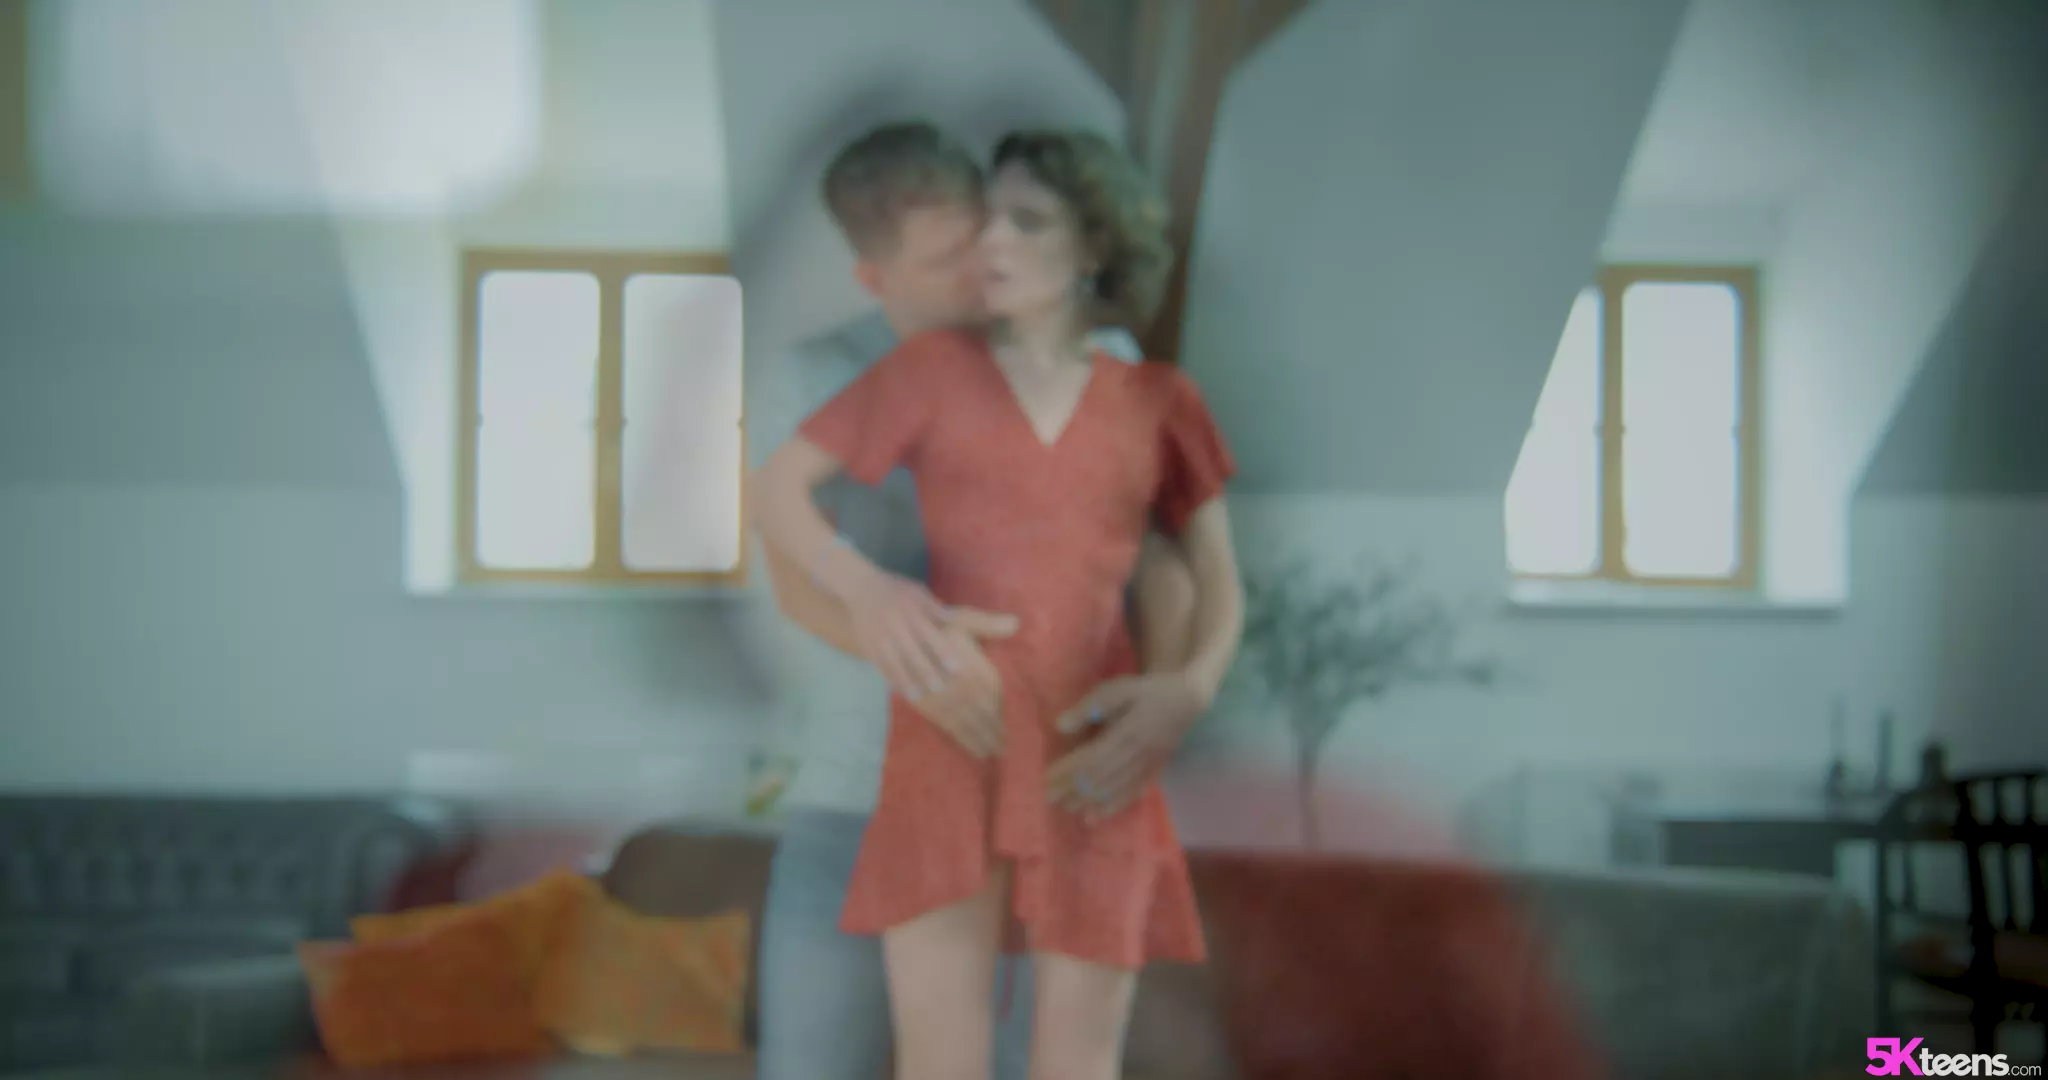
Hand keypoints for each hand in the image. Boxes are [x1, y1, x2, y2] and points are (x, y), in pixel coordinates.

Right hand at [841, 569, 1015, 757]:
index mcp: (915, 611)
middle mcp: (898, 624)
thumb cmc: (902, 593)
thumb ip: (948, 614)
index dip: (943, 651)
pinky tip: (904, 695)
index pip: (931, 633)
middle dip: (926, 670)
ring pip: (896, 662)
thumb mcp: (925, 596)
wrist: (862, 589)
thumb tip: (977, 621)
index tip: (957, 667)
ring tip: (921, 696)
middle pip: (913, 651)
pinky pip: (882, 666)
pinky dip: (893, 680)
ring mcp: (882, 637)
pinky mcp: (870, 647)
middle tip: (942, 689)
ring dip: (908, 679)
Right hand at [900, 609, 1017, 758]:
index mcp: (971, 666)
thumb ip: (988, 624)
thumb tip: (1016, 624)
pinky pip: (942, 721)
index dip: (1002, 714)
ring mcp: (938, 695)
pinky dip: (955, 734)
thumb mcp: (961, 619)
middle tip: (1003, 750)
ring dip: (975, 738)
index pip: (993, 696)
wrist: (888, 628)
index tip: (1011, 730)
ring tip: (986, 753)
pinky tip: (964, 744)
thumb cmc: (932, 624)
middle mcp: (957, 684)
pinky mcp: (920, 701)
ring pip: (961, 721)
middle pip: (980, 713)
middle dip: (992, 732)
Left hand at [1045, 673, 1208, 820]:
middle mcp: (1139, 753)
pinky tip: (1099, 814)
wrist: (1188, 699)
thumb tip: (1060, 725)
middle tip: (1051, 799)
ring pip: (1118, 787)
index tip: (1048, 778)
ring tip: (1069, 810)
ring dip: (1092, 800)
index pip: (1093, 756)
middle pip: (1103, 776)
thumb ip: (1091, 707)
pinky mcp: (1157, 770)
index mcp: (1129, 732)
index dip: (1070, 769)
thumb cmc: (1148, 691)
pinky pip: (1135, 792)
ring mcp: (1150, 765)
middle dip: (1075, 788)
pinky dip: (1116, 805)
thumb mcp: (1120, 689)